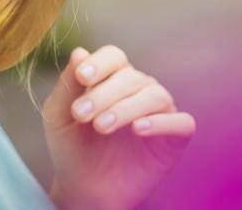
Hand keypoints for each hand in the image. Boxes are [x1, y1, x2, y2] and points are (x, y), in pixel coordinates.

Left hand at [42, 46, 193, 209]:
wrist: (84, 188)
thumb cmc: (72, 147)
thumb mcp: (60, 115)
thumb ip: (69, 84)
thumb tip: (79, 52)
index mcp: (113, 78)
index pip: (114, 56)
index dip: (100, 63)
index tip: (82, 77)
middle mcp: (140, 89)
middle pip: (131, 77)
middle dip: (104, 94)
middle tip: (81, 114)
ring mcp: (160, 112)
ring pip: (155, 96)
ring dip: (126, 108)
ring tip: (101, 126)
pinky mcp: (175, 138)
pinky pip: (181, 123)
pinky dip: (162, 123)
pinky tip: (139, 129)